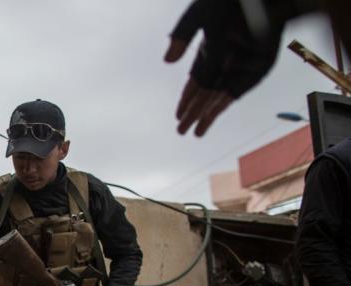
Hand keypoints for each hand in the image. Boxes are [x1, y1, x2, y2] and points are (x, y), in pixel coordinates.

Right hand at [164, 0, 281, 135]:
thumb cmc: (231, 1)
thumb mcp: (200, 16)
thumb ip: (183, 36)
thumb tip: (168, 61)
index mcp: (211, 47)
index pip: (197, 79)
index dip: (187, 97)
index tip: (178, 113)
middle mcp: (225, 59)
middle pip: (206, 92)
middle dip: (193, 111)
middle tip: (181, 130)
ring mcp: (241, 65)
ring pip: (218, 96)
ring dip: (205, 115)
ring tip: (193, 132)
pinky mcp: (257, 69)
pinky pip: (236, 92)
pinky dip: (221, 106)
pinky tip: (208, 120)